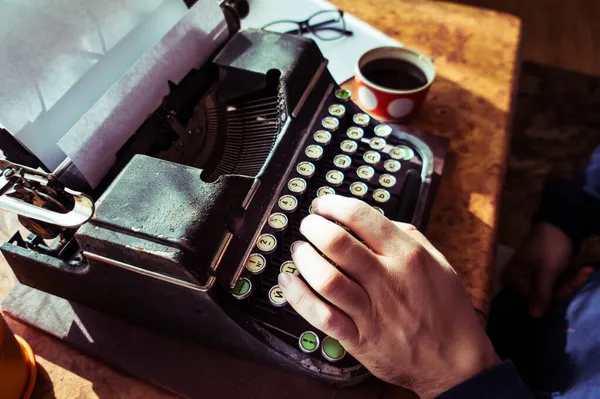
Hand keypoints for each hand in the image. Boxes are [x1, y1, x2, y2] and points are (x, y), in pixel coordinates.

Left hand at [278, 195, 498, 397]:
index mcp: (407, 255)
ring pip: (326, 278)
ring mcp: (372, 310)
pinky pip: (322, 315)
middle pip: (337, 242)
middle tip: (307, 226)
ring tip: (299, 251)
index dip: (333, 205)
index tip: (322, 205)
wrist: (457, 362)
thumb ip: (407, 237)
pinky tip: (289, 283)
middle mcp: (388, 279)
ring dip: (304, 259)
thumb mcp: (438, 263)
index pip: (360, 216)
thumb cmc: (447, 311)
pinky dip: (299, 297)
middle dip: (313, 227)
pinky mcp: (360, 338)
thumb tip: (375, 220)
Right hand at [501, 222, 590, 317]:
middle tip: (585, 273)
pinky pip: (557, 281)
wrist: (560, 222)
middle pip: (546, 294)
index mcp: (513, 278)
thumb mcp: (547, 271)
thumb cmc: (549, 247)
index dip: (557, 294)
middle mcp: (519, 278)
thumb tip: (533, 317)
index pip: (535, 298)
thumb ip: (541, 295)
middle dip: (568, 285)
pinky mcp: (543, 271)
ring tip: (586, 269)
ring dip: (573, 280)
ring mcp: (532, 274)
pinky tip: (583, 268)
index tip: (574, 283)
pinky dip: (571, 276)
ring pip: (554, 288)